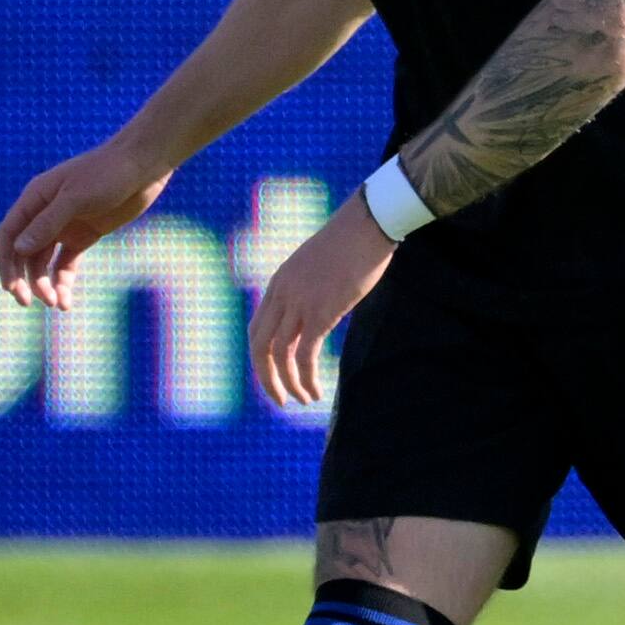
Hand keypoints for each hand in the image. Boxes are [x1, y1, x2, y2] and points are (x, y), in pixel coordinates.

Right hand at [0, 139, 172, 305]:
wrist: (142, 167)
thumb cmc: (107, 173)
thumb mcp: (76, 197)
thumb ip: (47, 223)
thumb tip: (18, 249)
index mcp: (35, 199)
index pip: (8, 235)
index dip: (4, 262)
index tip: (9, 287)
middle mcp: (45, 214)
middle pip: (23, 253)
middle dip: (22, 279)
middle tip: (27, 302)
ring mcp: (64, 226)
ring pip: (43, 263)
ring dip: (44, 284)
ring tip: (55, 304)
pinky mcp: (83, 236)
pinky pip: (65, 264)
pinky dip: (62, 282)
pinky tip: (66, 302)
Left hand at [245, 201, 392, 410]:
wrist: (367, 225)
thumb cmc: (351, 243)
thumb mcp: (317, 265)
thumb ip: (308, 288)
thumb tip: (316, 309)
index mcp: (279, 283)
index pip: (257, 328)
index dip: (262, 358)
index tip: (275, 375)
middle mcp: (282, 294)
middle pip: (260, 346)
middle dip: (266, 378)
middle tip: (279, 400)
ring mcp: (299, 303)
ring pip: (279, 355)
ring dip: (289, 384)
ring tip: (303, 399)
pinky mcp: (321, 312)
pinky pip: (304, 355)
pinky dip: (306, 378)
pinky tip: (317, 392)